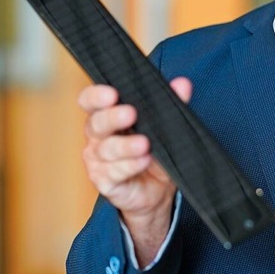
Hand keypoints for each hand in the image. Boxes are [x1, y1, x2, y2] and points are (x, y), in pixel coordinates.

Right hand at [78, 77, 191, 265]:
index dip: (96, 96)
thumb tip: (183, 83)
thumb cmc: (154, 150)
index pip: (91, 100)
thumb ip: (172, 103)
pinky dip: (130, 166)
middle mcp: (98, 135)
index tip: (112, 93)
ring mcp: (98, 159)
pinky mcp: (105, 181)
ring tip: (144, 144)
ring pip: (106, 149)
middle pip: (96, 122)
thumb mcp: (166, 125)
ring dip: (126, 146)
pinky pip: (113, 172)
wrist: (158, 189)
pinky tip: (143, 160)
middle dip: (113, 117)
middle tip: (131, 113)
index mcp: (107, 114)